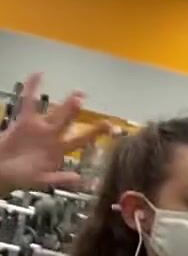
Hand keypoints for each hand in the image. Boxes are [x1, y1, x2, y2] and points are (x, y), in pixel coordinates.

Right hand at [0, 73, 108, 192]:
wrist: (2, 171)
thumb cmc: (21, 177)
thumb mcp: (41, 181)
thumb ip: (59, 178)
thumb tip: (77, 178)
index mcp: (59, 150)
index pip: (80, 140)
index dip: (94, 133)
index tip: (110, 126)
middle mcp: (52, 137)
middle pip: (69, 121)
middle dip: (79, 112)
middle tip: (89, 100)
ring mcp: (40, 128)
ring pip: (55, 113)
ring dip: (66, 104)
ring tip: (78, 93)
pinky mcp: (25, 122)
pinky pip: (28, 102)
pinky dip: (32, 88)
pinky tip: (37, 74)